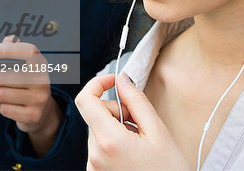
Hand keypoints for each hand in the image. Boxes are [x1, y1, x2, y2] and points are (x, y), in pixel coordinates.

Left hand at [0, 36, 62, 156]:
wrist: (43, 113)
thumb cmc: (26, 85)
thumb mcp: (25, 67)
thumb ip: (15, 51)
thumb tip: (9, 38)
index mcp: (40, 64)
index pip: (26, 51)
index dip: (6, 50)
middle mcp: (43, 80)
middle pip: (2, 76)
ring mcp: (39, 98)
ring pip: (1, 93)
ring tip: (1, 94)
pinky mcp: (33, 115)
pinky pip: (4, 109)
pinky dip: (2, 108)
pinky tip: (10, 106)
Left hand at [75, 73, 189, 170]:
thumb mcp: (158, 132)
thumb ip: (136, 101)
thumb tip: (122, 80)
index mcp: (109, 141)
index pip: (85, 100)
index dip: (97, 84)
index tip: (113, 80)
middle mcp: (94, 155)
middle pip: (95, 115)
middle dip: (116, 110)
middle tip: (140, 121)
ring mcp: (93, 167)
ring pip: (98, 129)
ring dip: (116, 126)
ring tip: (139, 140)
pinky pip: (99, 145)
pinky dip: (113, 140)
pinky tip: (132, 151)